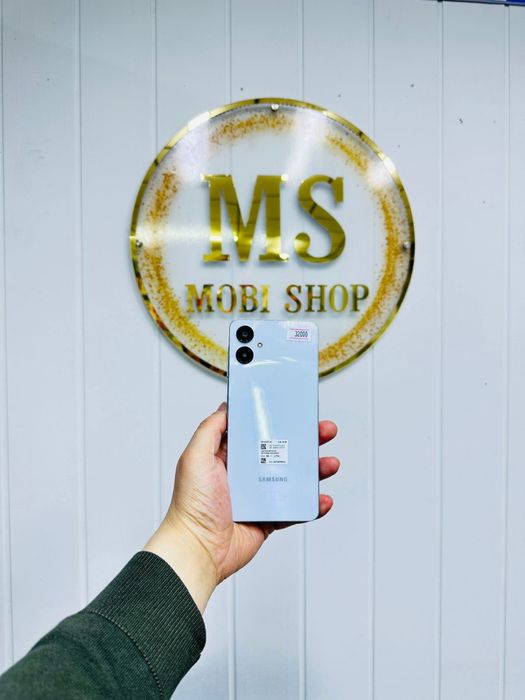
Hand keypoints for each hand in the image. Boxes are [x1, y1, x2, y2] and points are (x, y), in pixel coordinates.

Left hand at [144, 402, 338, 611]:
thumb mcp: (195, 456)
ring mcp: (259, 497)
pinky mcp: (269, 519)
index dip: (277, 419)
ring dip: (315, 470)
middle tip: (324, 430)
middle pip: (283, 451)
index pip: (258, 431)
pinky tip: (323, 498)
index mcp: (228, 456)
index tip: (295, 408)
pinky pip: (296, 509)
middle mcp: (245, 474)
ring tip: (330, 463)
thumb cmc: (191, 505)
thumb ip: (210, 428)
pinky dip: (312, 504)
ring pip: (295, 479)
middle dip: (306, 440)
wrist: (198, 549)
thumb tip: (227, 406)